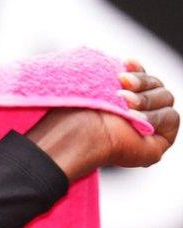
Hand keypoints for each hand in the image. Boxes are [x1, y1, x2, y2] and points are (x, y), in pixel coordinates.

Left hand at [25, 60, 175, 180]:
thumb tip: (126, 63)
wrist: (78, 137)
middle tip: (120, 92)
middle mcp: (140, 114)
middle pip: (158, 86)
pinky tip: (135, 119)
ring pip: (167, 98)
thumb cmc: (80, 114)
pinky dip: (155, 116)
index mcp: (125, 102)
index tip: (125, 63)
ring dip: (145, 100)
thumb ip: (118, 77)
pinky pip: (170, 118)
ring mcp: (152, 128)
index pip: (143, 79)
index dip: (138, 70)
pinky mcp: (160, 143)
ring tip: (124, 107)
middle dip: (141, 84)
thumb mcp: (101, 87)